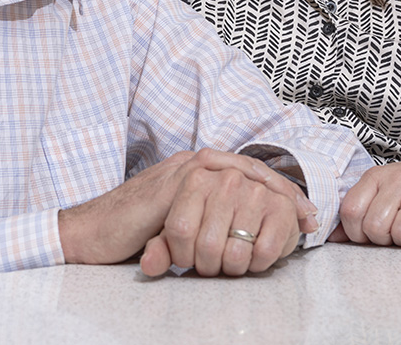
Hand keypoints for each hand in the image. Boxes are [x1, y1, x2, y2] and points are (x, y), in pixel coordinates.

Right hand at [58, 148, 317, 277]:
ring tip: (287, 225)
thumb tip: (247, 237)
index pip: (249, 173)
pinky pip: (217, 193)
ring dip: (265, 202)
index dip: (280, 192)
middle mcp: (195, 163)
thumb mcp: (181, 225)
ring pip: (239, 179)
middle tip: (308, 217)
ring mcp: (184, 170)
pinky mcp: (174, 184)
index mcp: (198, 169)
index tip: (306, 214)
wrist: (92, 231)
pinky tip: (257, 226)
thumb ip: (208, 222)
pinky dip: (243, 208)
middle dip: (282, 195)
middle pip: (252, 171)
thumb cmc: (134, 231)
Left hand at [337, 154, 400, 248]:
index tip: (367, 234)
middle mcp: (397, 180)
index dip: (355, 232)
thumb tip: (332, 237)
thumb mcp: (380, 192)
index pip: (351, 211)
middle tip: (393, 233)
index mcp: (375, 177)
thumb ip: (357, 212)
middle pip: (374, 226)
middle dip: (382, 239)